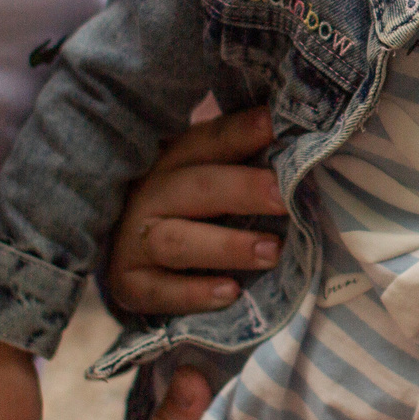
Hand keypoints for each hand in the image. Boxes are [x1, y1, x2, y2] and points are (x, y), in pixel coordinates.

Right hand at [104, 106, 286, 314]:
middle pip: (195, 187)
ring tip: (271, 251)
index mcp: (170, 161)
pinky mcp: (130, 283)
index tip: (273, 125)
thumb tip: (299, 148)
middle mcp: (148, 196)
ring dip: (226, 246)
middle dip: (242, 190)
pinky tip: (231, 292)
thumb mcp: (202, 178)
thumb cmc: (181, 210)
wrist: (119, 253)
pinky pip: (160, 291)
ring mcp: (134, 241)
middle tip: (285, 198)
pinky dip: (195, 294)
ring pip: (177, 241)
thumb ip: (240, 164)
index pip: (206, 142)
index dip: (238, 133)